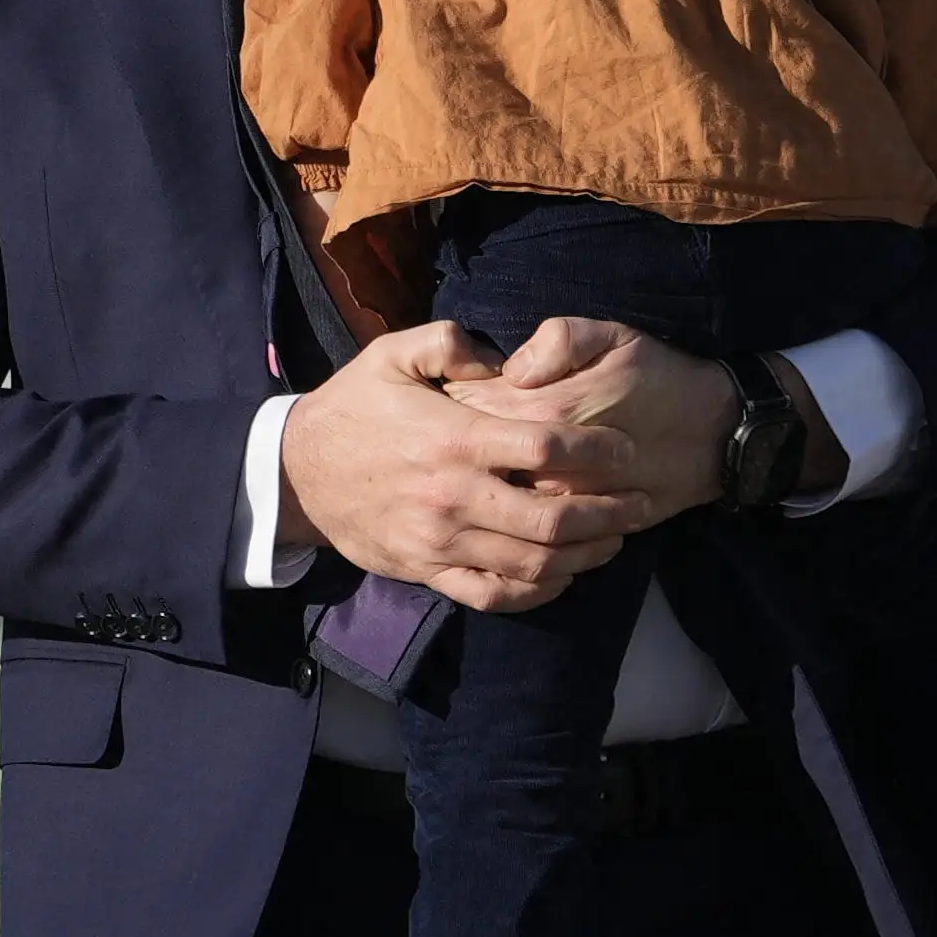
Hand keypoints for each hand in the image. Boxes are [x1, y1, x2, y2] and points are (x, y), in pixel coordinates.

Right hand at [274, 323, 651, 612]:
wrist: (295, 474)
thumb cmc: (351, 409)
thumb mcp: (390, 355)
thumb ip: (448, 342)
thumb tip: (503, 358)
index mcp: (454, 439)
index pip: (547, 449)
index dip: (599, 452)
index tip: (627, 451)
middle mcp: (453, 496)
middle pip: (552, 517)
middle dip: (609, 513)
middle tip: (640, 503)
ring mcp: (441, 541)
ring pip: (532, 562)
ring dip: (584, 554)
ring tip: (616, 538)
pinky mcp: (428, 571)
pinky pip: (493, 595)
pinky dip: (536, 591)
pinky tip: (562, 576)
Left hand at [479, 326, 774, 516]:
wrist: (713, 435)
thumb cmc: (659, 377)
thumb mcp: (614, 336)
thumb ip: (559, 340)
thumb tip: (511, 368)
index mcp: (546, 410)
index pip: (466, 404)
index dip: (453, 395)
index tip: (453, 387)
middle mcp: (546, 465)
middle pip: (471, 459)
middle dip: (456, 444)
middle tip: (454, 431)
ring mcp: (560, 503)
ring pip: (494, 500)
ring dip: (478, 484)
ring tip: (475, 465)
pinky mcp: (576, 530)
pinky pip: (525, 531)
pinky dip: (507, 520)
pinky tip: (505, 501)